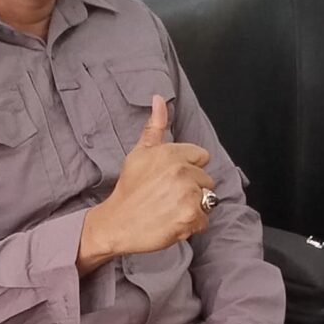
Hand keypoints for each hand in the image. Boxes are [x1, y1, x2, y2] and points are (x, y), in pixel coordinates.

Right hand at [82, 95, 213, 262]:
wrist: (117, 223)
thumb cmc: (129, 190)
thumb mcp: (139, 153)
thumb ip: (154, 127)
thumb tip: (159, 99)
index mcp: (171, 153)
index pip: (201, 157)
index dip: (188, 168)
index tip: (171, 178)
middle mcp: (181, 171)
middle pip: (206, 180)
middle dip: (192, 189)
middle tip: (168, 196)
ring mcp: (187, 194)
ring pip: (207, 200)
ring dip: (193, 207)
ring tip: (170, 209)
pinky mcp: (190, 216)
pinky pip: (204, 220)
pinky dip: (192, 224)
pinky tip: (173, 222)